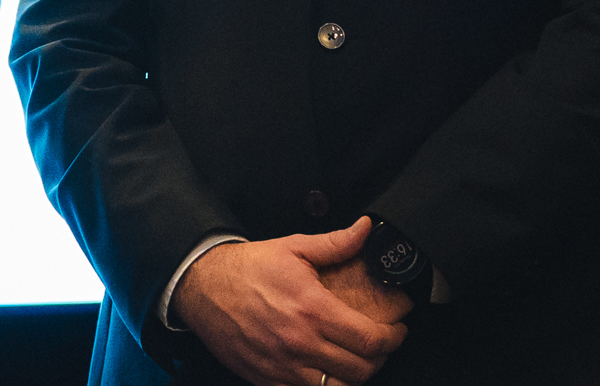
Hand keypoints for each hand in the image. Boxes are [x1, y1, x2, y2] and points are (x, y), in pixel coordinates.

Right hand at [176, 221, 409, 384]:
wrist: (203, 287)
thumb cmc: (248, 268)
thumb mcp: (295, 247)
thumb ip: (336, 243)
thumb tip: (364, 229)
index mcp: (313, 310)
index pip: (369, 340)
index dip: (392, 339)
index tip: (396, 331)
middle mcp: (301, 343)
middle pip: (360, 370)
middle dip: (379, 359)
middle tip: (381, 345)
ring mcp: (283, 367)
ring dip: (354, 377)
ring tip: (356, 360)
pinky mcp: (266, 380)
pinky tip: (326, 373)